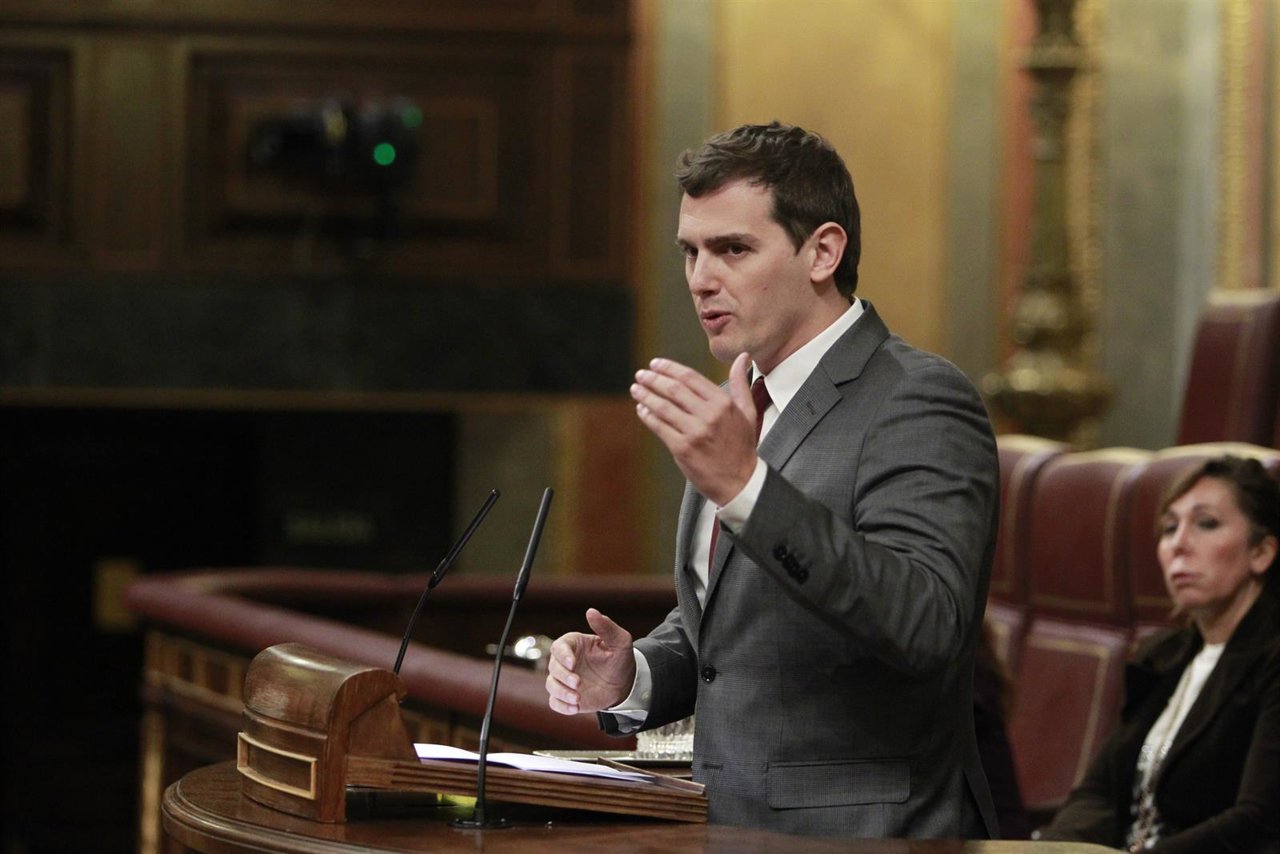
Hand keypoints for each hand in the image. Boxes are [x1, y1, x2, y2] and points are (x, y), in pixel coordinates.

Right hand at [545, 608, 636, 714]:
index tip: (572, 663)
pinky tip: (575, 708)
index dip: (562, 655)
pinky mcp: (566, 697)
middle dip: (563, 676)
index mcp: (573, 644)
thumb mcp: (619, 641)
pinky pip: (555, 702)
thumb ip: (606, 626)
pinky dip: (561, 706)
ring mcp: (564, 680)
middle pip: (553, 667)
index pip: (559, 647)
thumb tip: (591, 611)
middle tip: (578, 683)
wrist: (625, 684)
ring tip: (577, 699)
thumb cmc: (620, 658)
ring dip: (561, 692)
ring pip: (551, 685)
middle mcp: (565, 662)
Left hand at [631, 352, 759, 505]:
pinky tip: (642, 409)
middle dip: (653, 379)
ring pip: (663, 407)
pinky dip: (647, 416)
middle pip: (673, 389)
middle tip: (641, 374)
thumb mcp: (747, 412)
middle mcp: (709, 415)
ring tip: (636, 389)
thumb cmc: (741, 447)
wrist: (739, 482)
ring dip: (645, 395)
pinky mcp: (682, 448)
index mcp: (723, 403)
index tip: (656, 364)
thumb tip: (742, 358)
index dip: (669, 368)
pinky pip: (659, 427)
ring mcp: (694, 432)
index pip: (690, 377)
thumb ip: (740, 383)